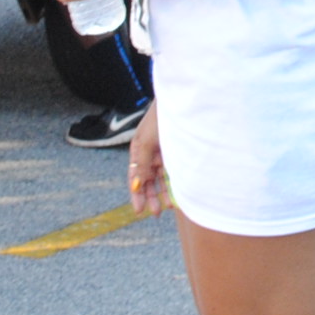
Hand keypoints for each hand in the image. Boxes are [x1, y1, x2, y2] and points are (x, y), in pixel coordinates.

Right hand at [126, 98, 168, 214]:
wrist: (179, 101)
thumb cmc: (158, 119)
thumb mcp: (146, 142)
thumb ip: (141, 164)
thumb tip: (137, 186)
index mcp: (137, 150)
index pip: (135, 177)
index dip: (136, 194)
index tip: (139, 211)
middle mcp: (149, 154)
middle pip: (148, 180)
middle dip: (151, 197)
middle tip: (156, 213)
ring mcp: (163, 153)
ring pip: (162, 178)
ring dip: (164, 192)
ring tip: (169, 206)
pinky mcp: (176, 152)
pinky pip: (174, 171)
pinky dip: (175, 183)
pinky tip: (178, 194)